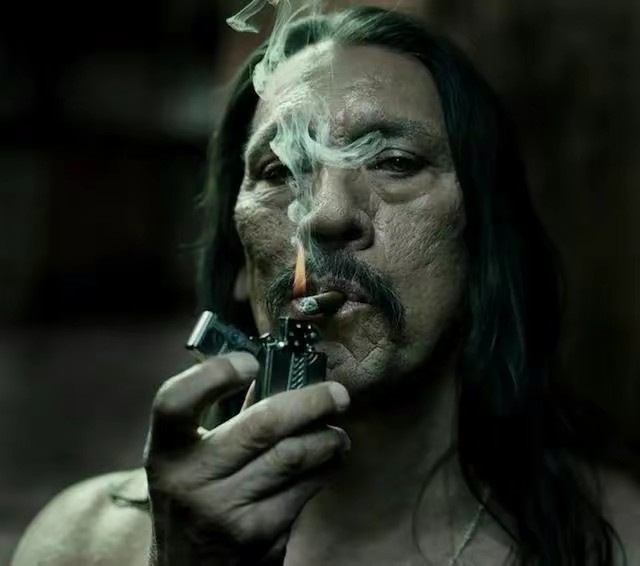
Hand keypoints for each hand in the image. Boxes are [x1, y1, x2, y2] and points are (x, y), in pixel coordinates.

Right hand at [144, 351, 350, 565]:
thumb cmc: (192, 501)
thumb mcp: (191, 460)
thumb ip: (225, 418)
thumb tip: (275, 376)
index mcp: (167, 452)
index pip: (175, 401)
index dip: (214, 374)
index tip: (251, 362)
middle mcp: (190, 481)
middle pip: (261, 426)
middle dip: (311, 402)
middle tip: (338, 395)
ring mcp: (224, 511)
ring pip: (293, 457)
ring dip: (327, 439)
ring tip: (338, 434)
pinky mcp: (257, 536)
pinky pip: (303, 490)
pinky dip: (324, 469)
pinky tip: (329, 462)